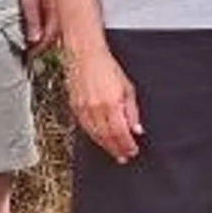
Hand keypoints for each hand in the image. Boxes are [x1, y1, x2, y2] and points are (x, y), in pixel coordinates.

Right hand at [67, 41, 142, 162]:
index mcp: (111, 103)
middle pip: (107, 137)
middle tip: (124, 157)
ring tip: (114, 152)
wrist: (85, 56)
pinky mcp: (74, 107)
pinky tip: (100, 140)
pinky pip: (84, 127)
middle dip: (116, 148)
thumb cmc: (108, 68)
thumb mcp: (127, 88)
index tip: (132, 151)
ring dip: (105, 146)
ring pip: (94, 134)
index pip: (120, 132)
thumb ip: (132, 111)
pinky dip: (94, 136)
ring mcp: (83, 108)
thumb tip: (137, 130)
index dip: (126, 145)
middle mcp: (95, 108)